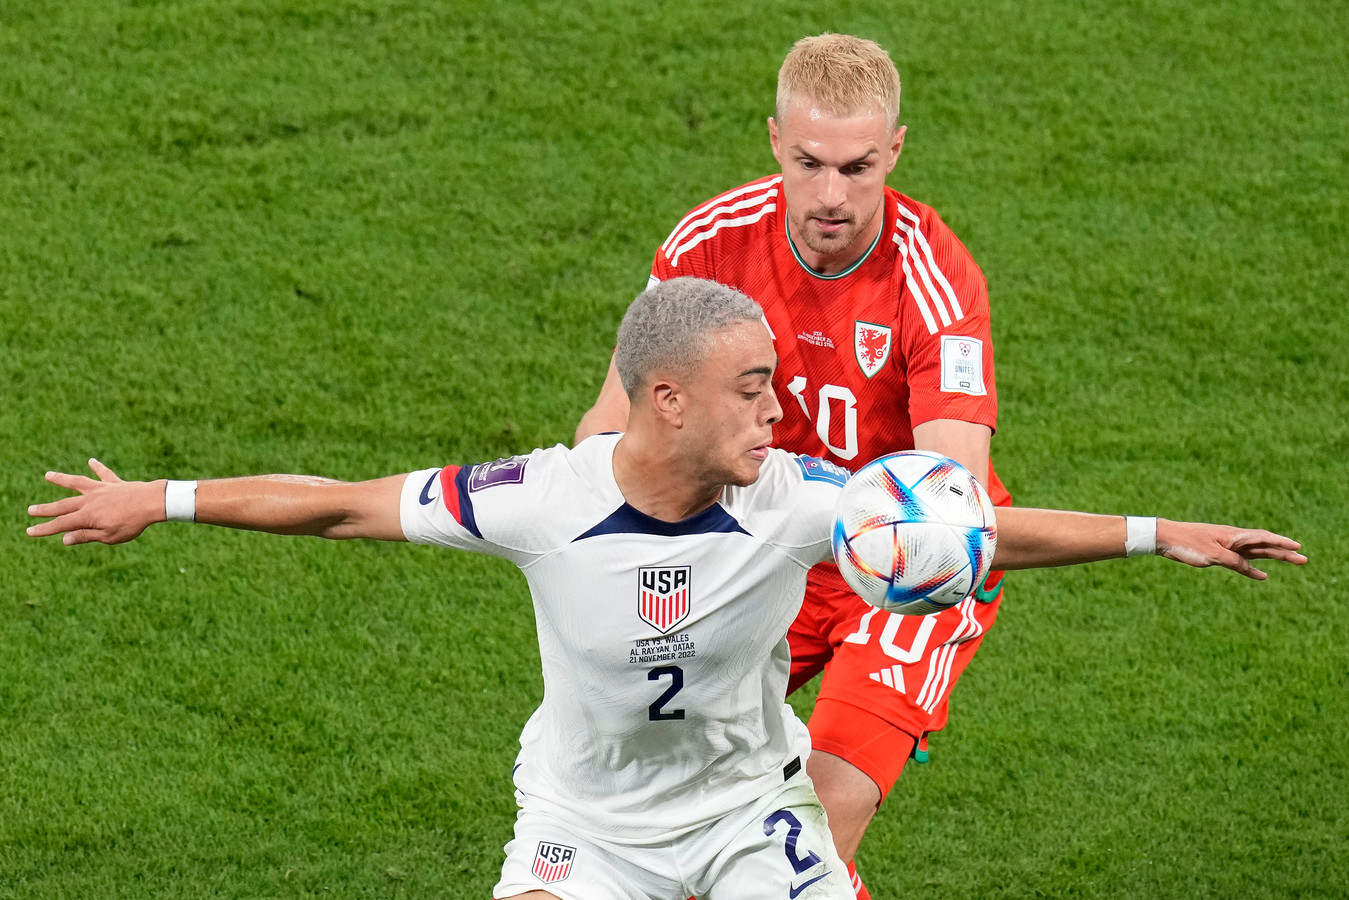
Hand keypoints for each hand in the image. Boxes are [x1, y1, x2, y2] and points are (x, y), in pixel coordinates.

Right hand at [26, 459, 162, 545]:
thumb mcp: (109, 536)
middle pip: (63, 505)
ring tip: (48, 475)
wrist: (152, 502)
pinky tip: (92, 461)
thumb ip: (86, 536)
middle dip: (45, 508)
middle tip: (30, 509)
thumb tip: (65, 539)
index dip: (44, 528)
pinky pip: (104, 474)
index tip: (29, 530)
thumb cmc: (132, 523)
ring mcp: (101, 489)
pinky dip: (97, 467)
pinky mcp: (114, 483)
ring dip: (62, 479)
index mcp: (87, 516)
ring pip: (77, 483)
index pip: (61, 524)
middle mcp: (90, 500)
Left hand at [1156, 519, 1306, 579]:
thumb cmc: (1188, 543)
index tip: (1298, 547)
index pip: (1264, 538)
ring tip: (1292, 562)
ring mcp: (1228, 546)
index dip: (1281, 543)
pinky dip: (1252, 568)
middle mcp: (1234, 539)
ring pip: (1256, 553)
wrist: (1166, 538)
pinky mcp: (1219, 554)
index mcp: (1234, 536)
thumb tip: (1253, 569)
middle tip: (1304, 559)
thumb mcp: (1213, 555)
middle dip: (1284, 552)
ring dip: (1273, 558)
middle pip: (1265, 546)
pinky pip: (1241, 562)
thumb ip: (1234, 561)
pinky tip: (1262, 575)